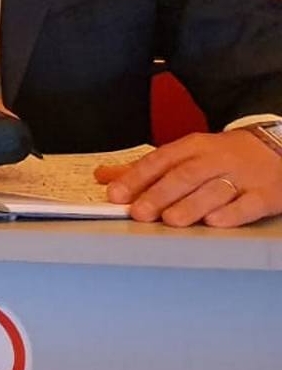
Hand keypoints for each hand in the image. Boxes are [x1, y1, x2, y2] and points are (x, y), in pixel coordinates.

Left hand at [97, 128, 281, 227]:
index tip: (115, 194)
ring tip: (170, 220)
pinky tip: (214, 222)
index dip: (136, 177)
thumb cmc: (224, 155)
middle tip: (139, 212)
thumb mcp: (187, 153)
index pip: (160, 160)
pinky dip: (231, 214)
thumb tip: (104, 176)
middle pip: (185, 176)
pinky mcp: (266, 195)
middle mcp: (216, 160)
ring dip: (191, 206)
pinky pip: (248, 204)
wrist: (278, 149)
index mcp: (193, 147)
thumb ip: (147, 167)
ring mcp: (242, 177)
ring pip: (214, 190)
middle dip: (160, 194)